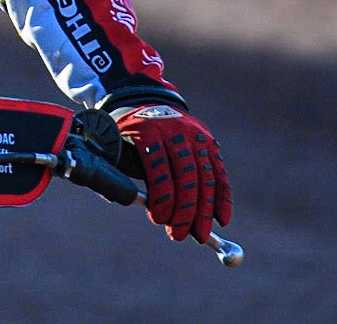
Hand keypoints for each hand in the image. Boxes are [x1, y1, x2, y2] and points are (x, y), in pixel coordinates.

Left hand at [114, 104, 231, 242]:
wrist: (146, 102)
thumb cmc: (127, 134)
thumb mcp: (115, 145)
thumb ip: (115, 169)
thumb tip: (123, 198)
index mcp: (147, 129)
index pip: (158, 166)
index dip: (161, 196)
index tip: (159, 220)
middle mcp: (175, 130)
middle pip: (186, 174)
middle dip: (185, 209)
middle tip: (179, 234)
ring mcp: (196, 135)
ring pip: (205, 176)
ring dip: (204, 209)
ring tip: (199, 234)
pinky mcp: (209, 142)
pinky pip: (219, 173)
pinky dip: (222, 198)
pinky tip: (221, 219)